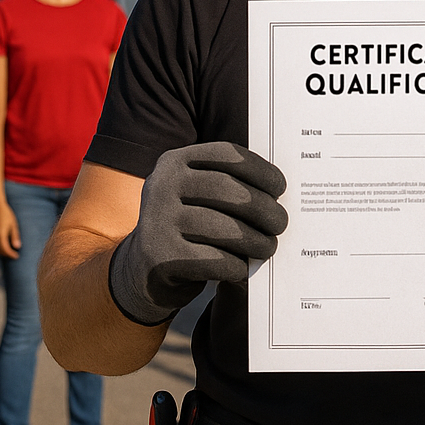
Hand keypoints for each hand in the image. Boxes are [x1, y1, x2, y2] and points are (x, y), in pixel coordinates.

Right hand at [0, 202, 21, 260]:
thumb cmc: (8, 215)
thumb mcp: (14, 225)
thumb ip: (15, 237)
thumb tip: (17, 247)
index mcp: (0, 235)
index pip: (5, 249)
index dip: (11, 254)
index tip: (17, 257)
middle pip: (0, 250)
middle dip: (7, 254)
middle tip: (15, 256)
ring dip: (3, 251)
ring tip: (12, 252)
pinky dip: (0, 247)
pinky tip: (6, 246)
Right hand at [108, 142, 287, 326]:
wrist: (144, 269)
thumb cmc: (188, 226)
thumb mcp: (199, 195)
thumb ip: (230, 185)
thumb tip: (280, 194)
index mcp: (175, 161)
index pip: (227, 155)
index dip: (260, 170)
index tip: (280, 187)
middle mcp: (162, 185)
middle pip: (228, 191)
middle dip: (263, 208)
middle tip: (280, 223)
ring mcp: (157, 221)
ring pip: (223, 228)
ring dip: (255, 241)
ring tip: (268, 247)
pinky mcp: (160, 257)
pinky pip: (214, 260)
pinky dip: (236, 265)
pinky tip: (243, 267)